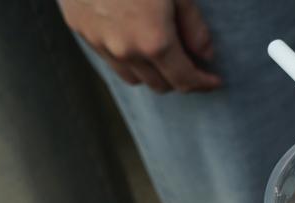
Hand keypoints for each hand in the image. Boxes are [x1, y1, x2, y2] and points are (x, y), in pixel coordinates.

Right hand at [59, 0, 221, 92]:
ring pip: (133, 77)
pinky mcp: (81, 30)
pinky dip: (127, 59)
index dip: (203, 83)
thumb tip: (204, 54)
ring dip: (152, 72)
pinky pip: (109, 59)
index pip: (184, 80)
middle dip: (179, 78)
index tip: (214, 80)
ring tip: (163, 54)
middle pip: (159, 85)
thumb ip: (193, 25)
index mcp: (154, 41)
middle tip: (191, 63)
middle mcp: (125, 50)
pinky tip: (134, 40)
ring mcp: (99, 43)